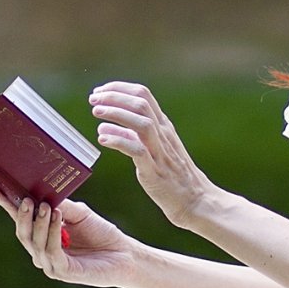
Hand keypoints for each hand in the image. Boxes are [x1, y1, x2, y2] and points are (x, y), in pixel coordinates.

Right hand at [0, 191, 140, 287]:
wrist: (125, 254)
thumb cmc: (101, 233)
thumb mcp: (79, 214)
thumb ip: (61, 206)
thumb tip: (41, 192)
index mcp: (43, 237)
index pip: (22, 221)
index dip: (9, 207)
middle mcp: (43, 252)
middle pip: (24, 234)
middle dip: (22, 215)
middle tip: (27, 199)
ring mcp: (51, 264)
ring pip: (35, 242)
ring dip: (39, 222)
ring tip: (44, 205)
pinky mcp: (63, 272)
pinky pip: (52, 251)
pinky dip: (52, 233)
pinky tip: (57, 217)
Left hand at [88, 82, 220, 227]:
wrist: (195, 199)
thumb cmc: (171, 174)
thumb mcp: (150, 148)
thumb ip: (128, 135)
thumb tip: (104, 125)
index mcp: (163, 125)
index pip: (142, 95)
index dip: (119, 88)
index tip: (100, 91)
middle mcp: (163, 134)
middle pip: (141, 103)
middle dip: (114, 96)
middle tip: (93, 98)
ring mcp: (160, 151)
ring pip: (141, 122)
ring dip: (116, 113)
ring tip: (96, 111)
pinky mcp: (155, 170)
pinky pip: (138, 150)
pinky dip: (119, 141)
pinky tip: (103, 138)